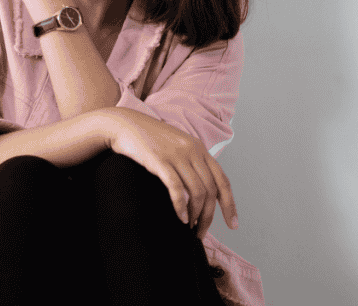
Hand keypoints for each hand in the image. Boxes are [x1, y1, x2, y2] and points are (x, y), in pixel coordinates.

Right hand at [100, 107, 238, 237]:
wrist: (124, 124)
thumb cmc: (149, 139)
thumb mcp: (177, 145)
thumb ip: (191, 161)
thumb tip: (201, 188)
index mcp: (200, 148)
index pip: (222, 181)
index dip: (230, 205)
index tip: (232, 224)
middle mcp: (192, 151)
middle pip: (211, 190)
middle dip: (208, 216)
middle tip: (201, 233)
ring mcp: (177, 155)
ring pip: (197, 192)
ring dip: (195, 214)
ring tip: (189, 227)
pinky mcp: (160, 160)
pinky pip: (177, 188)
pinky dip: (181, 206)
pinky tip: (180, 218)